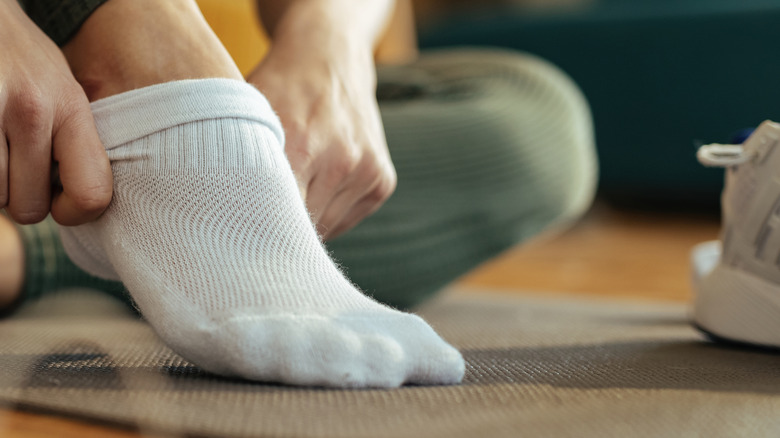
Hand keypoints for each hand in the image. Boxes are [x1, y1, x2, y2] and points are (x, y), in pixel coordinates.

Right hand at [0, 0, 111, 224]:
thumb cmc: (20, 61)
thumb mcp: (62, 90)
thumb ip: (74, 141)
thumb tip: (87, 204)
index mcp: (70, 108)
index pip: (92, 194)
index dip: (73, 212)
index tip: (59, 201)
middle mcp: (32, 110)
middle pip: (28, 208)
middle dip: (19, 198)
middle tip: (16, 166)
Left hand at [247, 18, 395, 240]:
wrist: (329, 58)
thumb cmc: (278, 89)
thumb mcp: (247, 115)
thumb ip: (236, 163)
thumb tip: (217, 215)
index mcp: (301, 145)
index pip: (276, 218)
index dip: (256, 230)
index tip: (241, 231)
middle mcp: (341, 160)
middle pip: (301, 228)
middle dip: (278, 227)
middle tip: (258, 217)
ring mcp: (366, 171)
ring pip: (325, 228)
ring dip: (304, 221)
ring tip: (291, 188)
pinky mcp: (382, 180)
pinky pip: (346, 220)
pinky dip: (327, 213)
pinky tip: (315, 185)